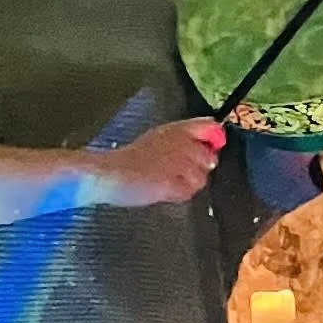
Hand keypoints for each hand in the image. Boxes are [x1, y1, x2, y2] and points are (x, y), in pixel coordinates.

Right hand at [88, 118, 227, 208]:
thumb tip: (211, 150)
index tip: (211, 148)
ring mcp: (178, 163)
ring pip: (200, 179)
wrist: (108, 173)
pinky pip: (187, 192)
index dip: (214, 139)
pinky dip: (178, 195)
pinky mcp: (172, 182)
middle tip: (177, 173)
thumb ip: (183, 142)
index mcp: (176, 129)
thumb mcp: (157, 140)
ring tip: (166, 182)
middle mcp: (181, 142)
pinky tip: (162, 190)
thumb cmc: (128, 159)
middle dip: (198, 169)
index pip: (210, 127)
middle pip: (210, 159)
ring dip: (187, 184)